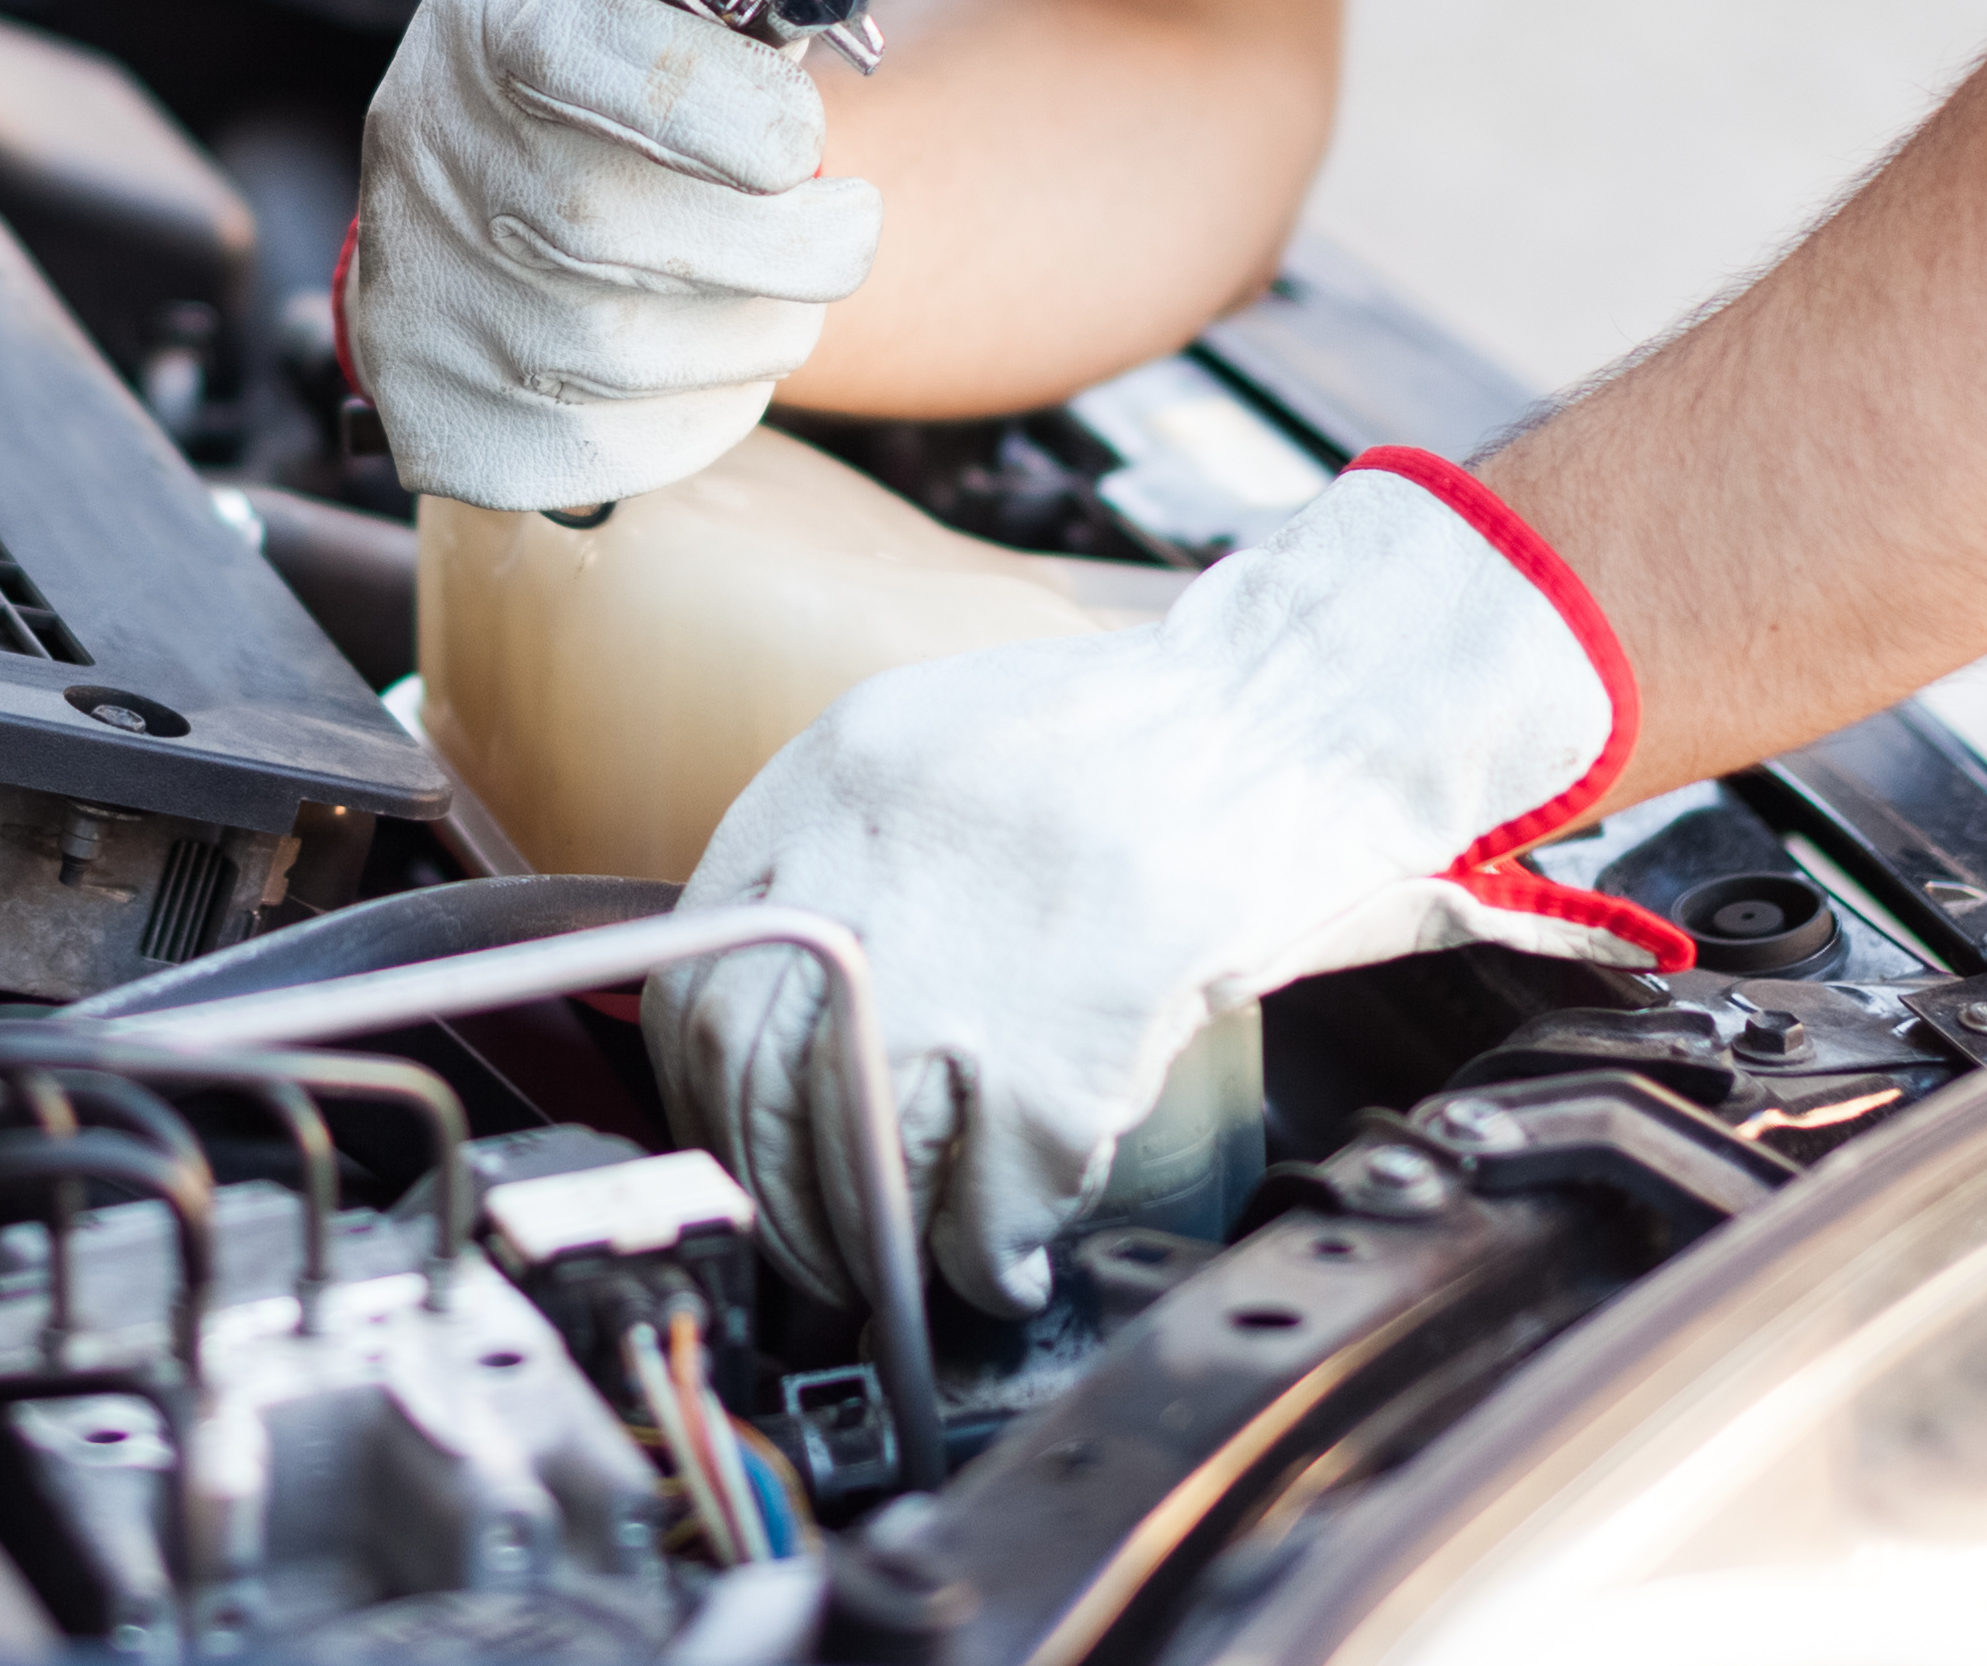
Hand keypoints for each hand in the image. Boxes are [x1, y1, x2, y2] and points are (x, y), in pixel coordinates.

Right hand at [342, 0, 883, 508]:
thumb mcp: (638, 0)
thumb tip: (831, 33)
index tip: (803, 141)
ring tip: (785, 293)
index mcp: (495, 24)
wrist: (452, 199)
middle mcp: (436, 156)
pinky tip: (707, 358)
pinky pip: (617, 447)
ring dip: (756, 331)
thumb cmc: (590, 90)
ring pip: (633, 352)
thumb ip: (731, 13)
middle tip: (850, 229)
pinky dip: (701, 409)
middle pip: (613, 226)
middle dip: (783, 244)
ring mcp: (426, 298)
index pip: (623, 67)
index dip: (748, 110)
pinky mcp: (443, 419)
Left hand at [645, 453, 1683, 1314]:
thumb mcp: (943, 741)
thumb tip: (811, 982)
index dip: (710, 1090)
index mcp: (825, 788)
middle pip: (755, 1087)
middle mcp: (860, 880)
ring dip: (877, 1244)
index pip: (700, 974)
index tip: (743, 1136)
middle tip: (816, 1241)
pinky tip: (1010, 1258)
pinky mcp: (1052, 1052)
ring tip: (911, 1270)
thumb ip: (858, 846)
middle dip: (782, 1194)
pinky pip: (984, 1199)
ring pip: (859, 1158)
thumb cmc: (1144, 733)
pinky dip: (988, 1253)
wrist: (1286, 716)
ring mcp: (953, 975)